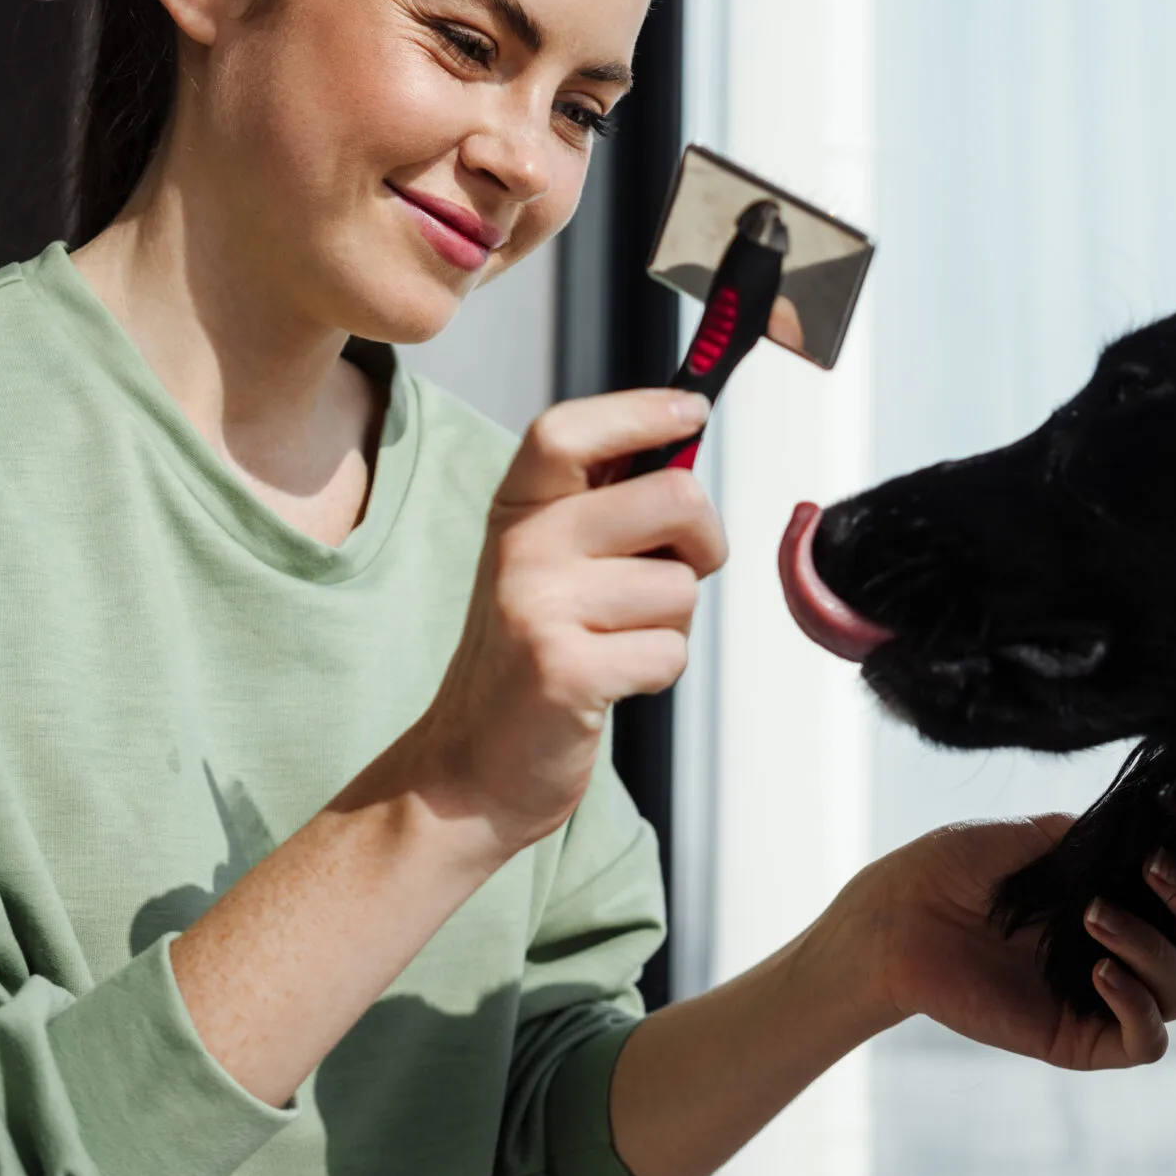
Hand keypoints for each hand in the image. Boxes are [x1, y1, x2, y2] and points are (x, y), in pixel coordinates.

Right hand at [399, 389, 727, 855]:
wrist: (473, 765)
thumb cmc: (531, 654)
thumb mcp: (546, 560)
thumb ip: (601, 505)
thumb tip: (683, 439)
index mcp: (517, 509)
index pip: (570, 430)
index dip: (642, 410)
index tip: (691, 410)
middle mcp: (521, 546)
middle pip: (674, 498)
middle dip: (702, 542)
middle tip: (672, 573)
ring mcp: (537, 607)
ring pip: (681, 587)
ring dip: (671, 624)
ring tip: (613, 643)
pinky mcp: (564, 671)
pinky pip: (670, 652)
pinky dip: (658, 673)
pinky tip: (609, 683)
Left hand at [828, 815, 1175, 1069]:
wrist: (890, 917)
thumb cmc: (951, 868)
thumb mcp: (1029, 834)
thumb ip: (1096, 834)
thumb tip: (1154, 825)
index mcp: (1126, 897)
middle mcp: (1128, 947)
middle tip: (1154, 868)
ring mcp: (1105, 996)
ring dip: (1154, 949)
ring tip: (1093, 917)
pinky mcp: (1076, 1037)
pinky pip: (1144, 1042)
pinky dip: (1137, 1006)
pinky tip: (1100, 971)